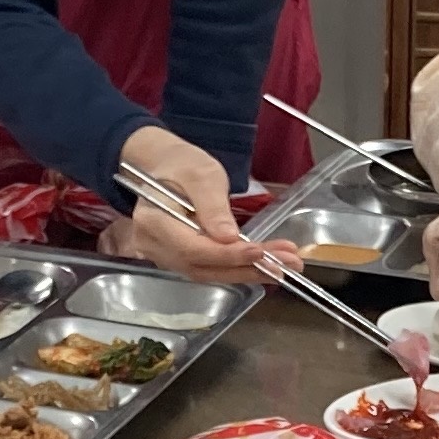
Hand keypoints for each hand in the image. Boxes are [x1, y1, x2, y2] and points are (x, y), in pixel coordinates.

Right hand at [112, 125, 277, 286]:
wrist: (166, 168)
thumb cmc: (181, 165)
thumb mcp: (201, 174)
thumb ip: (212, 205)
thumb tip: (228, 238)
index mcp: (152, 221)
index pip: (191, 249)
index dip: (226, 255)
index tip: (259, 252)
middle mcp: (153, 245)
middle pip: (202, 267)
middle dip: (246, 268)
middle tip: (285, 265)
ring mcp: (164, 256)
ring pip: (209, 273)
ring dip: (248, 271)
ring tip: (284, 265)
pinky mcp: (179, 260)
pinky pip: (210, 269)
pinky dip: (239, 268)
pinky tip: (266, 264)